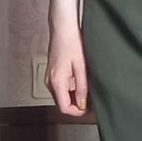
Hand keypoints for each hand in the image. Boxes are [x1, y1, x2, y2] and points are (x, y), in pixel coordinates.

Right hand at [46, 0, 87, 116]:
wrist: (62, 28)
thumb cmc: (72, 43)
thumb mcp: (81, 68)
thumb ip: (82, 88)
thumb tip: (83, 104)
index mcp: (57, 82)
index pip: (64, 108)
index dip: (77, 112)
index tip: (89, 110)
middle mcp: (50, 82)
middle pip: (62, 104)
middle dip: (76, 106)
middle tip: (91, 101)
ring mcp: (50, 78)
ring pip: (61, 97)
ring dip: (74, 98)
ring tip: (88, 91)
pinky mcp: (52, 73)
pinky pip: (61, 88)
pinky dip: (70, 91)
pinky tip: (81, 84)